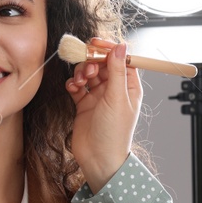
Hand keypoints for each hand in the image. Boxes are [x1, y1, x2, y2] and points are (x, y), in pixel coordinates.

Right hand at [66, 39, 141, 193]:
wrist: (98, 159)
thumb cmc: (113, 133)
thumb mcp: (117, 98)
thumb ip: (117, 71)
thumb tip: (120, 46)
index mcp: (129, 87)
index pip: (121, 59)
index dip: (109, 49)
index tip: (96, 43)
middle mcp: (115, 90)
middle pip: (103, 64)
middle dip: (92, 62)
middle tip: (87, 69)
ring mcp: (99, 97)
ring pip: (89, 73)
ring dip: (82, 73)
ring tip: (80, 82)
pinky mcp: (84, 104)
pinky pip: (77, 86)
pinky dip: (73, 84)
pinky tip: (72, 88)